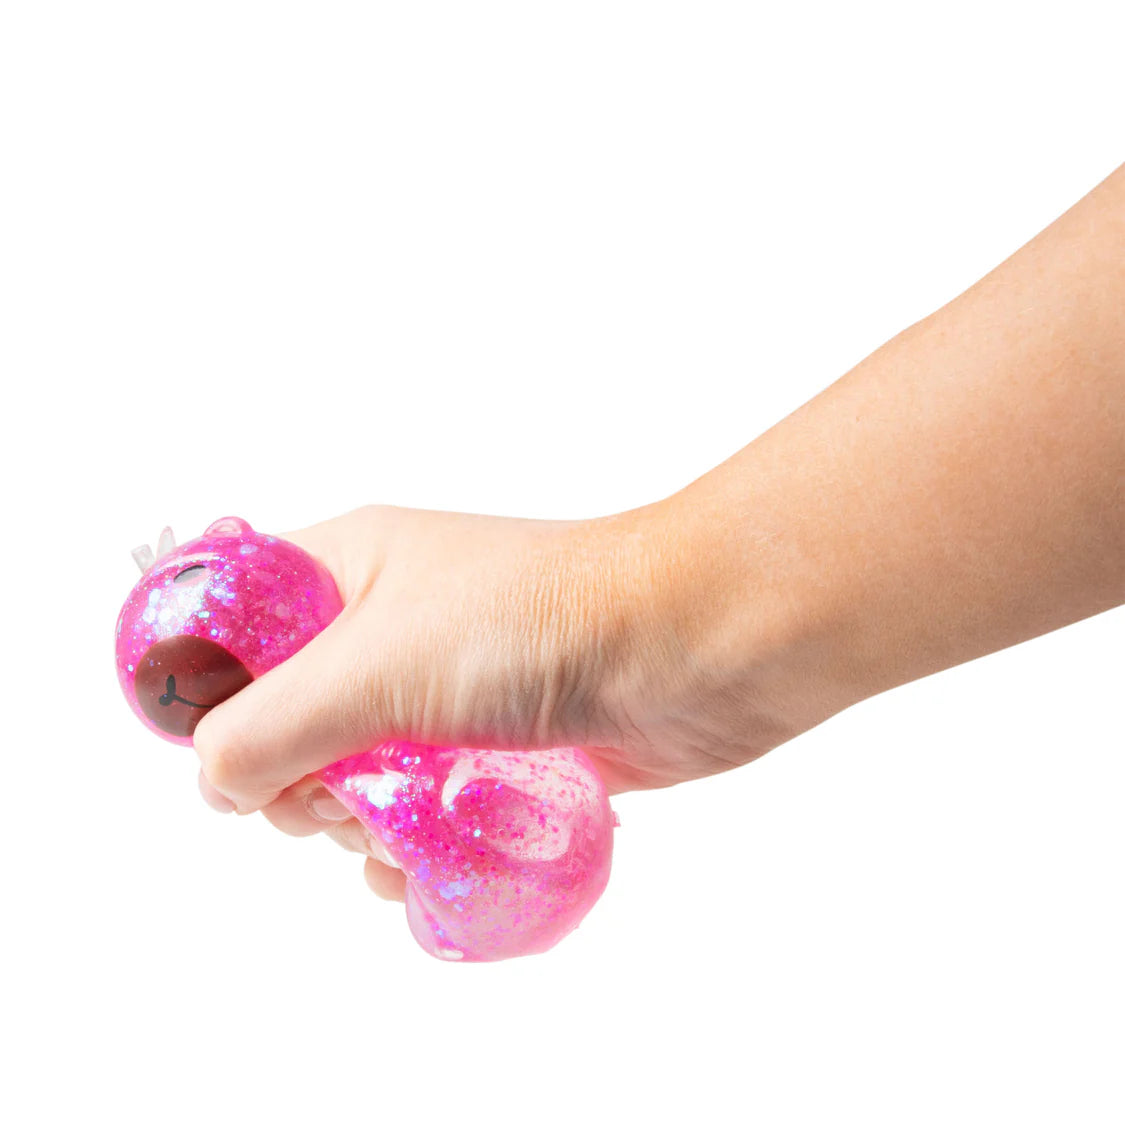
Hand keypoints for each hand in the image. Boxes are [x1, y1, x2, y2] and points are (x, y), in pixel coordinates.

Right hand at [192, 502, 790, 899]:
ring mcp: (443, 694)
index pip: (236, 622)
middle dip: (299, 779)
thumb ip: (267, 727)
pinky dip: (415, 847)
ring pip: (353, 781)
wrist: (689, 650)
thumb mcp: (374, 665)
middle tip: (336, 789)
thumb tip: (216, 782)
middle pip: (288, 723)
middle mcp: (389, 629)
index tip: (235, 747)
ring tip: (399, 823)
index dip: (216, 689)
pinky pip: (419, 814)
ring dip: (359, 824)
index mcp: (349, 572)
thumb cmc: (534, 624)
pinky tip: (431, 857)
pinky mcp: (490, 752)